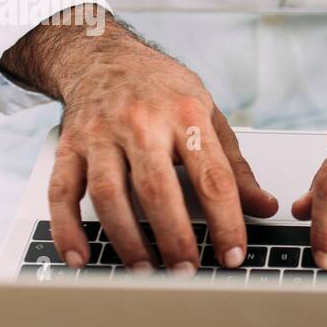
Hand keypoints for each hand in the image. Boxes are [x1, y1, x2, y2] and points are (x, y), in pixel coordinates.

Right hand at [0, 6, 277, 273]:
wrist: (103, 54)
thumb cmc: (163, 90)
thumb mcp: (209, 116)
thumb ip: (234, 167)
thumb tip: (265, 207)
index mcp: (185, 115)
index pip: (212, 177)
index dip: (225, 221)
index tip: (233, 254)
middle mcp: (141, 123)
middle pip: (158, 189)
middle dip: (174, 237)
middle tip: (187, 272)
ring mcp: (100, 134)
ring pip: (109, 194)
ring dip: (127, 239)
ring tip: (145, 271)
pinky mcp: (68, 146)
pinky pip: (62, 192)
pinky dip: (68, 229)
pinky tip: (82, 258)